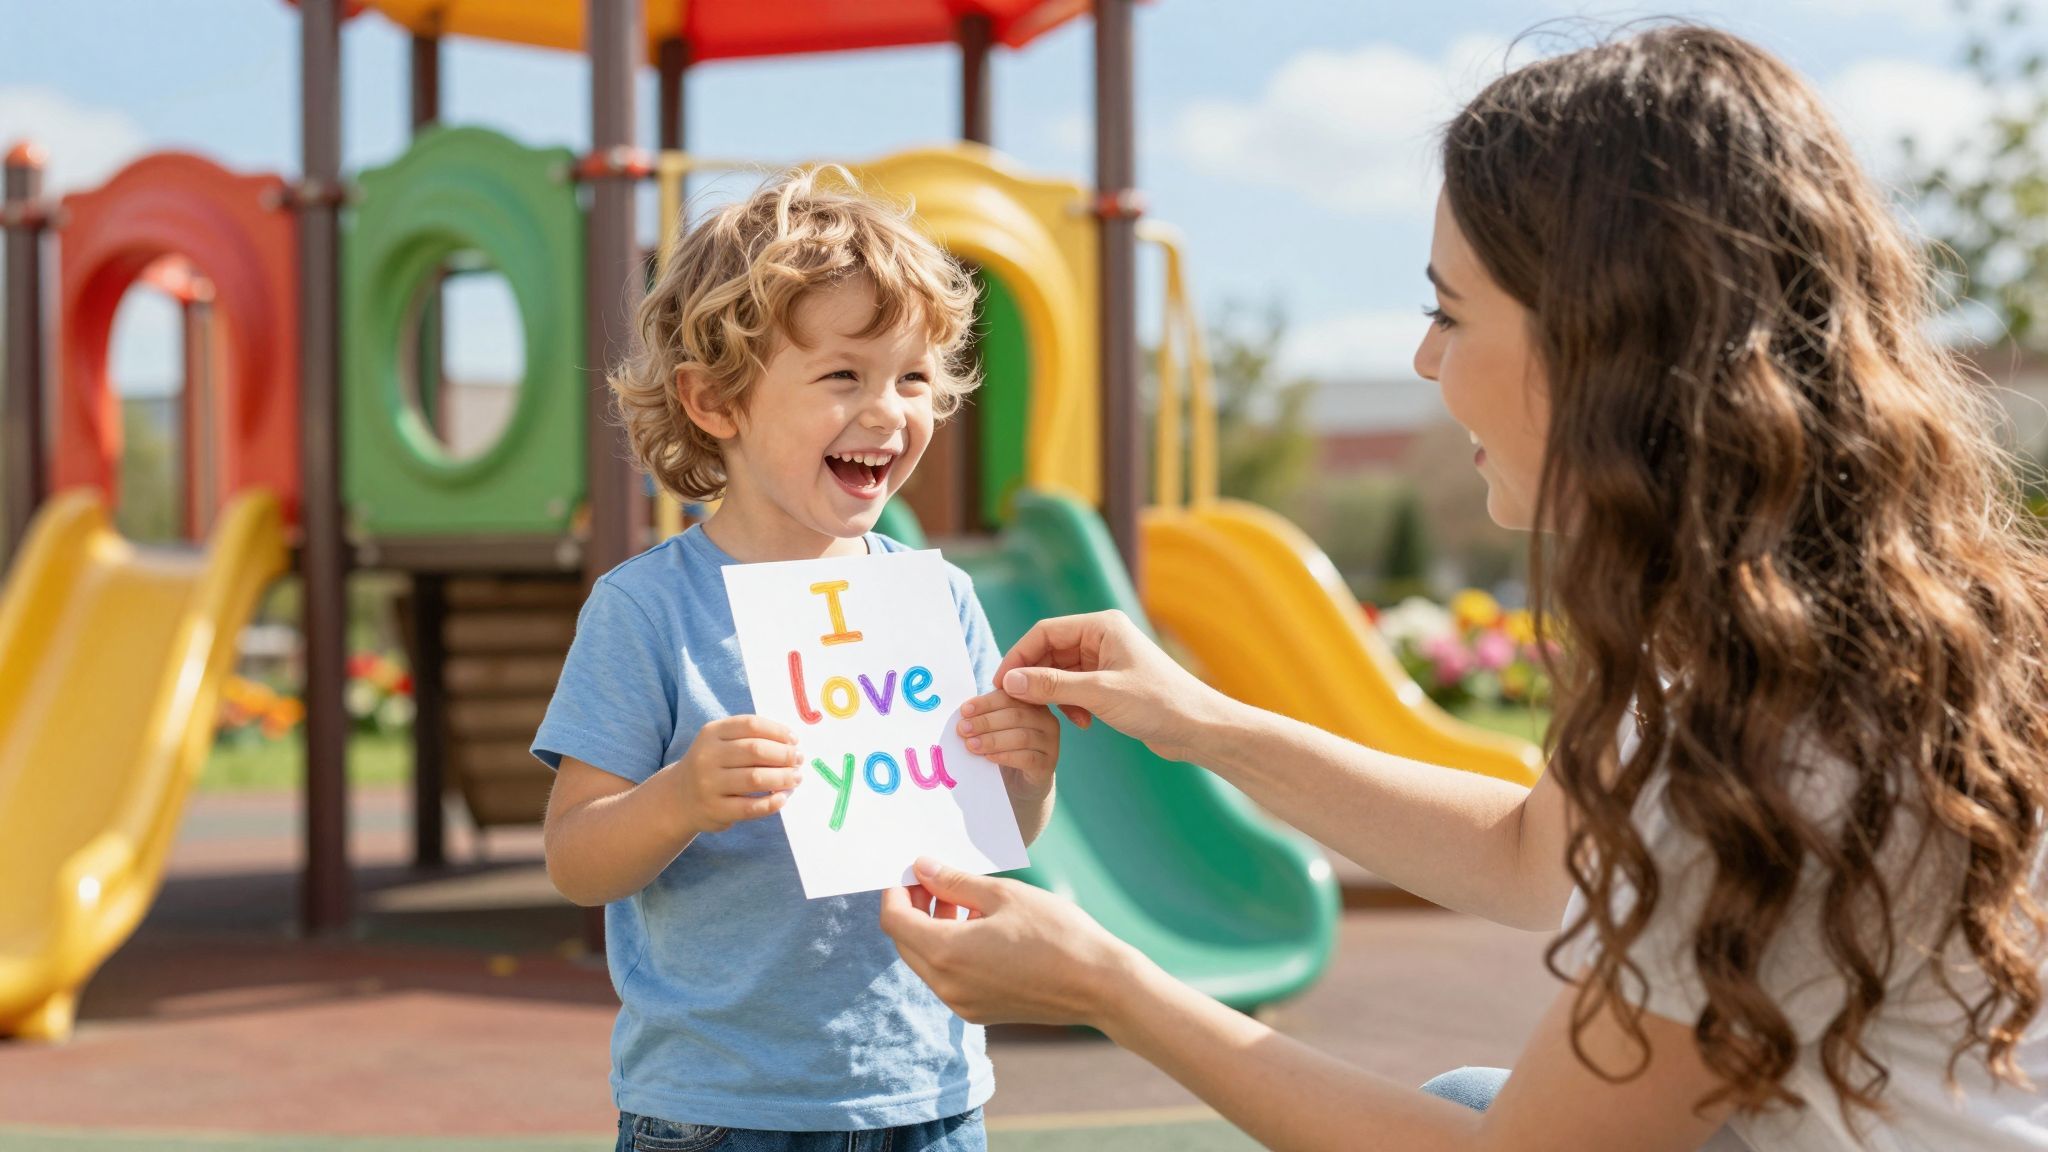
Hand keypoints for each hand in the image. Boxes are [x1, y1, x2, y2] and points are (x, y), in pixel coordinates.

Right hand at [660, 714, 802, 836]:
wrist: (679, 798)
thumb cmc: (712, 766)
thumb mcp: (721, 743)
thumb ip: (750, 738)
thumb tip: (792, 743)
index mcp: (712, 733)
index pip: (751, 725)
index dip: (778, 731)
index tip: (794, 740)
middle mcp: (707, 756)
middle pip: (755, 750)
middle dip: (784, 755)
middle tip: (799, 760)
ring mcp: (709, 784)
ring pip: (756, 778)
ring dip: (783, 778)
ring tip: (796, 778)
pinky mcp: (715, 810)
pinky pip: (750, 807)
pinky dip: (772, 803)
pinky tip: (783, 798)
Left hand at [880, 858, 1140, 1026]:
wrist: (1100, 985)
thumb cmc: (1056, 932)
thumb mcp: (1003, 894)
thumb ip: (954, 881)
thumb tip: (921, 867)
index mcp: (946, 952)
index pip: (895, 920)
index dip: (897, 890)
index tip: (913, 870)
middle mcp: (946, 985)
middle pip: (906, 942)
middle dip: (913, 908)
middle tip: (936, 879)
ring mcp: (962, 1004)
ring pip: (926, 961)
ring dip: (932, 928)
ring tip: (962, 898)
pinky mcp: (980, 1011)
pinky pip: (948, 977)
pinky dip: (950, 949)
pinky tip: (979, 926)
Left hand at [957, 689, 1059, 789]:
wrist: (1020, 781)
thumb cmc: (1004, 747)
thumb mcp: (995, 727)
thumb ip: (985, 715)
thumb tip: (965, 712)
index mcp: (1032, 702)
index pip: (1010, 696)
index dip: (986, 702)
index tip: (965, 710)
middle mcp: (1046, 719)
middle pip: (1016, 715)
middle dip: (986, 721)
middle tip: (964, 729)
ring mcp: (1050, 742)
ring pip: (1022, 736)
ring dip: (992, 740)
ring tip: (971, 745)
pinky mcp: (1047, 763)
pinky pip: (1027, 758)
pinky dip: (1005, 756)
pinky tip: (989, 757)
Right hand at [992, 610, 1225, 762]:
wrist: (1198, 728)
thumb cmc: (1158, 703)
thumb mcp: (1099, 694)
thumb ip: (1053, 686)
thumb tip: (1010, 681)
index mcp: (1102, 626)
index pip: (1044, 633)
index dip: (1018, 657)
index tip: (1001, 685)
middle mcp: (1103, 637)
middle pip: (1050, 651)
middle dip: (1033, 679)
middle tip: (1016, 705)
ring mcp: (1107, 659)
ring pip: (1061, 672)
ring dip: (1052, 695)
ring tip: (1050, 717)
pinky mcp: (1111, 682)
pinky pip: (1075, 687)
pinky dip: (1069, 704)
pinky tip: (1079, 723)